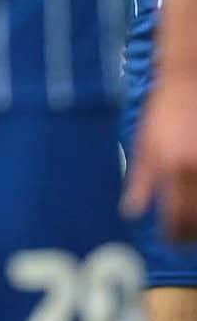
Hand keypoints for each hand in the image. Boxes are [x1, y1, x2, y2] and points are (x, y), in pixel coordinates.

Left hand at [124, 71, 196, 240]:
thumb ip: (141, 180)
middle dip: (190, 235)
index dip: (172, 236)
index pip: (175, 217)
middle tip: (183, 239)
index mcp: (171, 166)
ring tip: (191, 226)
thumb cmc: (162, 110)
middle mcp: (194, 169)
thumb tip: (130, 212)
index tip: (168, 240)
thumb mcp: (144, 142)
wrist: (188, 79)